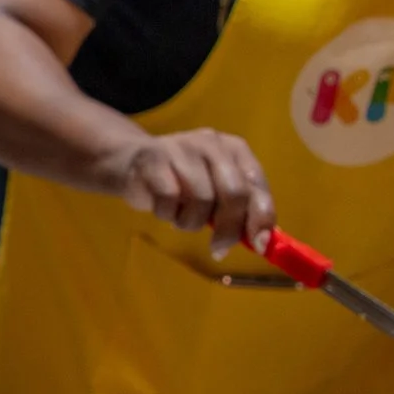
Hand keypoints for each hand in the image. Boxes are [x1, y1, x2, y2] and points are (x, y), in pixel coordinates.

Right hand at [101, 129, 274, 248]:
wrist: (132, 161)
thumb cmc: (183, 182)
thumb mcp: (218, 191)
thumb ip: (242, 210)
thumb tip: (262, 243)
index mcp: (236, 149)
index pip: (257, 186)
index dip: (261, 218)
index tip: (258, 245)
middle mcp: (212, 144)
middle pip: (233, 193)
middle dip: (229, 228)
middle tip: (218, 248)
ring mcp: (182, 148)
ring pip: (201, 200)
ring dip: (191, 222)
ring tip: (181, 217)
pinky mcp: (154, 159)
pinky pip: (170, 200)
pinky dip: (168, 214)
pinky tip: (164, 208)